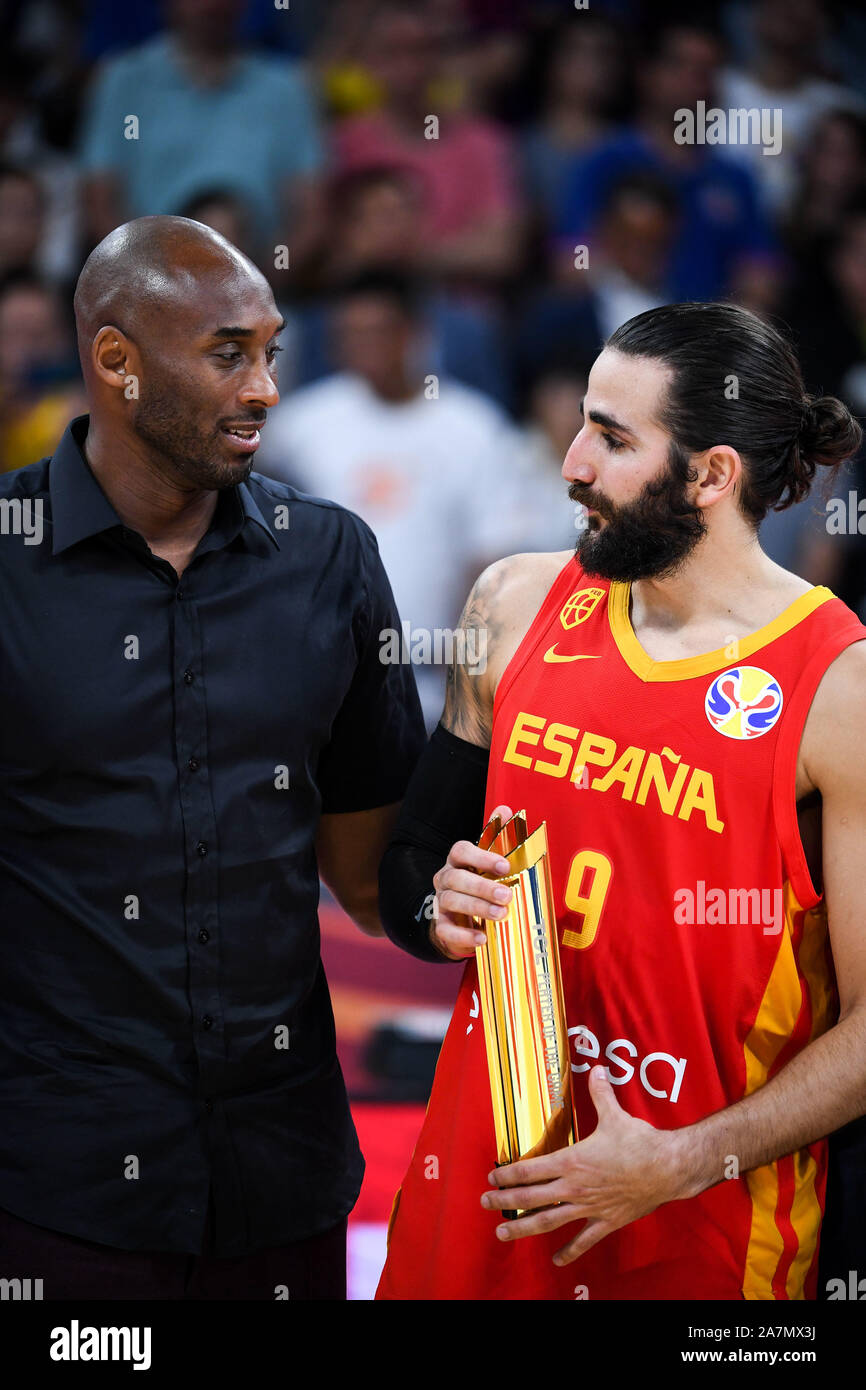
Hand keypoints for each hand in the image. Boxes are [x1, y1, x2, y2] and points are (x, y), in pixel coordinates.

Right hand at [429, 803, 513, 960]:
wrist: (459, 918)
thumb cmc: (477, 884)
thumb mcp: (487, 862)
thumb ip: (496, 837)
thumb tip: (506, 809)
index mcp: (458, 862)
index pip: (460, 851)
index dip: (482, 857)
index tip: (505, 866)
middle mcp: (446, 879)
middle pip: (457, 878)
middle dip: (483, 887)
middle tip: (507, 894)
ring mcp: (441, 903)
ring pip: (451, 901)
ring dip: (477, 908)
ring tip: (500, 914)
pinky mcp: (441, 926)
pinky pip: (446, 930)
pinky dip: (464, 936)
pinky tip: (482, 938)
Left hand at [480, 1065, 688, 1264]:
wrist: (667, 1169)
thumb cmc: (639, 1142)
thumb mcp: (615, 1115)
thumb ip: (600, 1093)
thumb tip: (597, 1069)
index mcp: (571, 1161)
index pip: (530, 1169)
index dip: (508, 1174)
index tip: (491, 1178)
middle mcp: (574, 1187)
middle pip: (531, 1197)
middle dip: (505, 1200)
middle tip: (485, 1204)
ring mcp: (589, 1207)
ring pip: (548, 1221)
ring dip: (523, 1227)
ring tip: (502, 1233)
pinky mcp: (606, 1221)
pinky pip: (584, 1240)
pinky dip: (569, 1251)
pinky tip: (556, 1261)